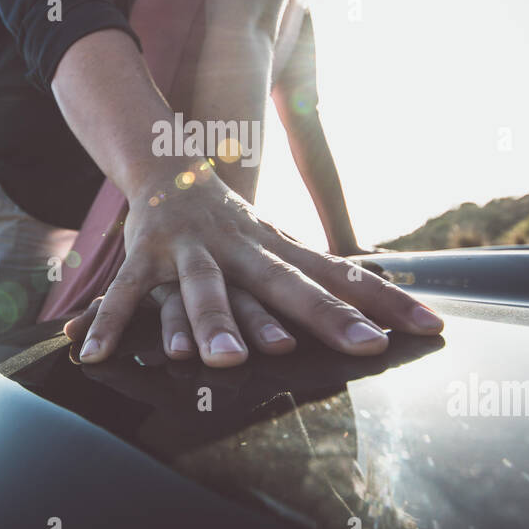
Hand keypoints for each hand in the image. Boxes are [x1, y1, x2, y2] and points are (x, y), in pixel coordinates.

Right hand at [64, 166, 442, 367]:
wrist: (169, 164)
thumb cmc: (235, 224)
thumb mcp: (280, 244)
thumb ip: (321, 276)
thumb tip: (384, 305)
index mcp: (279, 248)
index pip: (343, 275)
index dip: (387, 301)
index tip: (432, 327)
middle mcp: (242, 247)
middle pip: (288, 284)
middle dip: (325, 316)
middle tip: (364, 347)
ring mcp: (192, 250)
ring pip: (205, 290)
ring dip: (213, 324)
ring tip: (223, 364)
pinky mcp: (144, 256)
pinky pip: (125, 293)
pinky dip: (109, 323)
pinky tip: (95, 355)